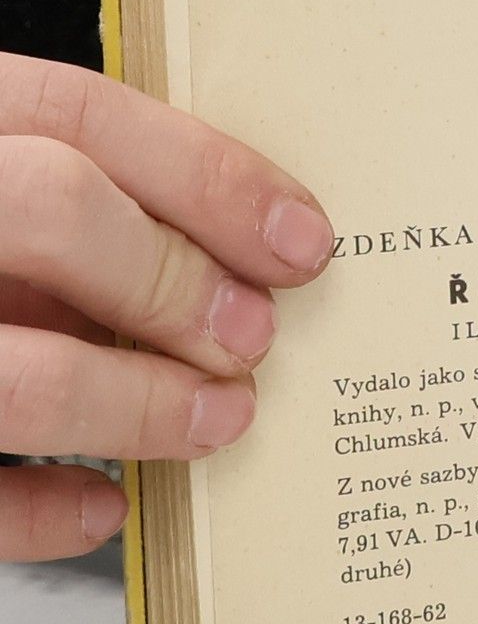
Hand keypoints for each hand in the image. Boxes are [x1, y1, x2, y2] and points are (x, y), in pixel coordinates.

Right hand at [0, 59, 331, 559]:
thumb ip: (61, 209)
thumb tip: (230, 258)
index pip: (71, 113)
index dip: (207, 174)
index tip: (303, 242)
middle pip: (52, 208)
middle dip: (173, 277)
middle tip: (254, 335)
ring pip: (12, 373)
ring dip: (136, 401)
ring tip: (219, 418)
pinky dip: (36, 511)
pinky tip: (103, 503)